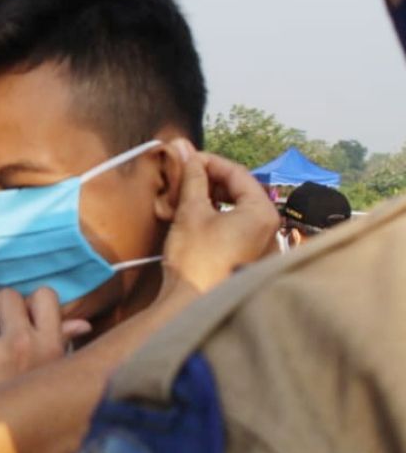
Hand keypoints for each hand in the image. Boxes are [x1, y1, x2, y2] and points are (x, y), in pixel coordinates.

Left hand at [0, 287, 90, 400]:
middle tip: (2, 329)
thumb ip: (63, 345)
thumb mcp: (55, 379)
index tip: (29, 315)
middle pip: (7, 296)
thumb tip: (82, 323)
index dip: (33, 303)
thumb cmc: (32, 410)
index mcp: (49, 344)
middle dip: (2, 309)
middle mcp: (20, 342)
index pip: (44, 294)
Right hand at [161, 140, 279, 295]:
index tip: (184, 159)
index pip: (237, 173)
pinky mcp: (249, 256)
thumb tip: (184, 148)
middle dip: (210, 181)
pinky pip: (236, 225)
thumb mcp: (191, 212)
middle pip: (240, 190)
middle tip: (183, 178)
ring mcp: (261, 243)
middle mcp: (269, 226)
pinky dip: (216, 216)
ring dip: (211, 198)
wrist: (192, 304)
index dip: (208, 162)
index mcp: (262, 212)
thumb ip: (192, 177)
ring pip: (237, 207)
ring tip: (184, 197)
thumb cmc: (195, 259)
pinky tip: (194, 217)